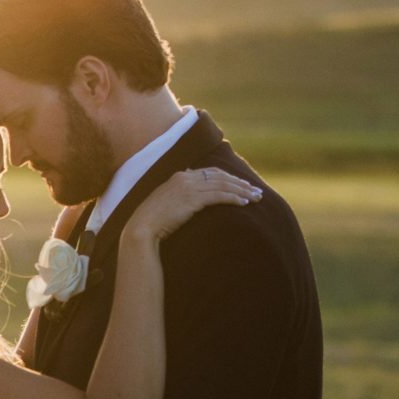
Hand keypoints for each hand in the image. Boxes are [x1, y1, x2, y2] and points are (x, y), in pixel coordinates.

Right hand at [125, 168, 261, 244]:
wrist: (142, 227)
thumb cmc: (153, 220)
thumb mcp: (167, 202)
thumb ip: (180, 194)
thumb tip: (193, 194)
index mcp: (180, 176)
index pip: (211, 172)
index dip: (229, 177)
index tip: (243, 184)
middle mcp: (186, 177)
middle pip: (221, 176)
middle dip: (241, 183)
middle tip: (257, 190)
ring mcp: (189, 187)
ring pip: (223, 185)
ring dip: (242, 191)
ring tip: (256, 197)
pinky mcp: (192, 199)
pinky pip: (219, 196)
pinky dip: (234, 198)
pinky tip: (244, 203)